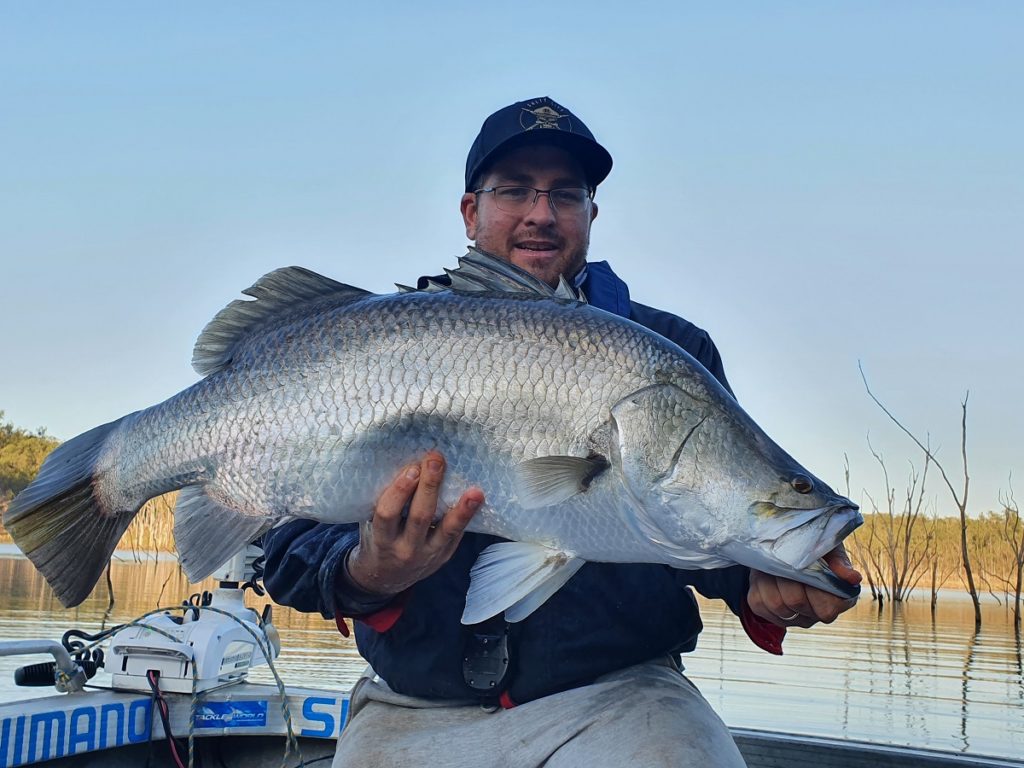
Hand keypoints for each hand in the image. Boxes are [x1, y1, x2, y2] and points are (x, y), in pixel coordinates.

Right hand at [346, 451, 483, 597]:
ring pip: (447, 531)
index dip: (399, 491)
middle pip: (420, 517)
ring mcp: (428, 555)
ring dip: (462, 510)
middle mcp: (405, 549)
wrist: (385, 578)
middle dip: (429, 487)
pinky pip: (458, 536)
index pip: (388, 514)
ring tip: (475, 491)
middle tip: (436, 460)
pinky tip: (477, 500)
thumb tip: (404, 461)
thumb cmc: (378, 539)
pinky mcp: (444, 556)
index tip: (411, 469)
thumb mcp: (372, 524)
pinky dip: (467, 517)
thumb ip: (385, 502)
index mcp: (382, 539)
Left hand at [747, 544, 861, 628]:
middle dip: (787, 576)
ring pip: (775, 604)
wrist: (787, 547)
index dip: (813, 586)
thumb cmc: (814, 547)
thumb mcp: (828, 548)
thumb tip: (853, 578)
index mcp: (839, 600)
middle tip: (784, 556)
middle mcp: (818, 615)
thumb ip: (839, 563)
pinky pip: (759, 605)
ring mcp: (795, 619)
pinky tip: (765, 573)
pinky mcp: (772, 616)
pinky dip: (758, 585)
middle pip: (796, 602)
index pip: (827, 609)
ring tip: (774, 562)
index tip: (805, 563)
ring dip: (770, 578)